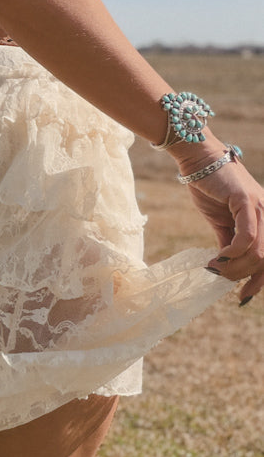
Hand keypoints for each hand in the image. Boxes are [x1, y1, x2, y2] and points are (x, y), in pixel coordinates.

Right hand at [184, 159, 263, 302]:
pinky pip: (247, 236)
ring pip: (258, 252)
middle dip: (245, 277)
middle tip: (222, 278)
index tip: (243, 296)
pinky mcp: (246, 201)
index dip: (260, 281)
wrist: (198, 160)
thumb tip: (227, 267)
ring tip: (215, 268)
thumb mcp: (222, 222)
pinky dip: (232, 253)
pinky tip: (218, 257)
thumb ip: (228, 242)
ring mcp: (261, 207)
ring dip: (234, 267)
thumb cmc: (209, 188)